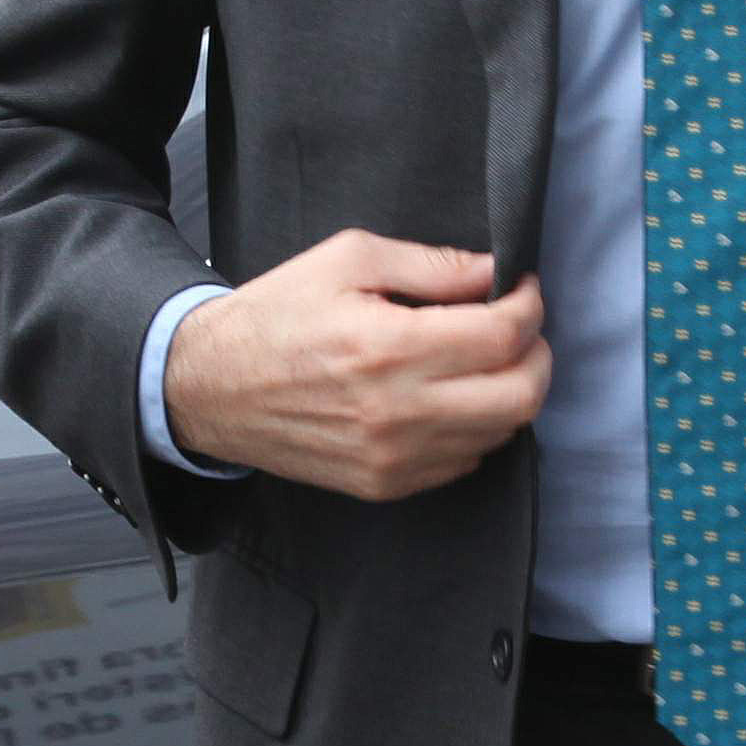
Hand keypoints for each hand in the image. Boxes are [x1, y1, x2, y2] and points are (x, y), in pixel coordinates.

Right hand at [163, 231, 549, 502]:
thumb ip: (430, 265)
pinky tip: (449, 396)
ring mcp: (392, 457)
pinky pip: (464, 462)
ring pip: (501, 433)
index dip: (529, 305)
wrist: (209, 388)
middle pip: (521, 395)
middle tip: (519, 328)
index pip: (504, 334)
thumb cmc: (276, 316)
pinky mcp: (384, 485)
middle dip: (537, 354)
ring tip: (482, 359)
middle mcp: (396, 411)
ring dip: (508, 392)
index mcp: (387, 347)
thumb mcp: (347, 260)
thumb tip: (494, 272)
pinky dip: (475, 428)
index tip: (522, 289)